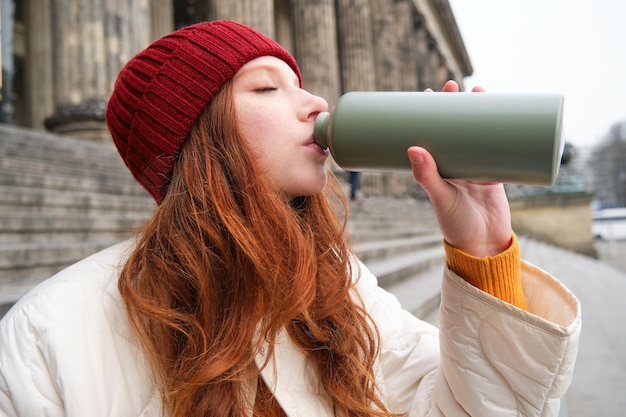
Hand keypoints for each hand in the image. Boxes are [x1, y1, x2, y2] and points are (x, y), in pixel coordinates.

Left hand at [407, 80, 512, 256]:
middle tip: (451, 86)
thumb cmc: (456, 225)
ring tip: (477, 90)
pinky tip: (505, 111)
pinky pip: (498, 146)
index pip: (429, 134)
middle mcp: (454, 164)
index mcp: (436, 169)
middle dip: (453, 105)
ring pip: (476, 133)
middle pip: (453, 128)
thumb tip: (413, 147)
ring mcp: (475, 166)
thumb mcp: (440, 198)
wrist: (485, 245)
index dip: (427, 114)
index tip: (425, 94)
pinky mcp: (496, 172)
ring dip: (478, 111)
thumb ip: (427, 176)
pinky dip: (501, 130)